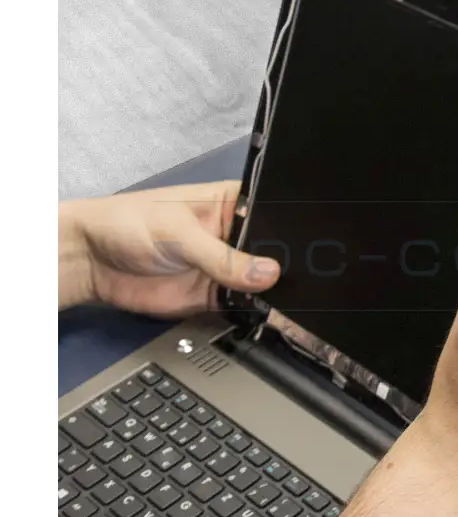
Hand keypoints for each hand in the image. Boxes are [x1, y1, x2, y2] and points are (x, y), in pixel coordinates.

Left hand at [59, 180, 279, 315]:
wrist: (90, 262)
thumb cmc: (128, 223)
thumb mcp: (179, 233)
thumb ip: (223, 256)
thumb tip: (267, 273)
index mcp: (232, 204)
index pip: (274, 213)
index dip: (291, 228)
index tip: (306, 246)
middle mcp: (236, 235)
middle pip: (275, 251)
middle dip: (287, 264)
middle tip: (296, 277)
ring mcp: (228, 268)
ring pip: (264, 282)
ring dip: (275, 291)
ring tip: (288, 298)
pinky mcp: (216, 297)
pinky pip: (245, 306)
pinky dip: (256, 312)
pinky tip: (268, 312)